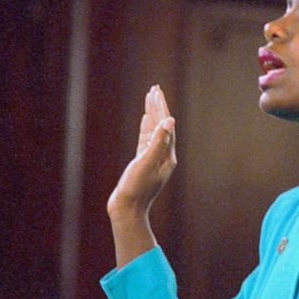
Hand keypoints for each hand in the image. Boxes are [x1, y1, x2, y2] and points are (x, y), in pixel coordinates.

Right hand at [107, 85, 176, 220]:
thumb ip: (158, 141)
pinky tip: (145, 119)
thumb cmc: (136, 189)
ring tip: (150, 98)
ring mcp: (154, 159)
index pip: (166, 125)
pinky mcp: (143, 162)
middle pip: (162, 125)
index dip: (161, 107)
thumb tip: (170, 121)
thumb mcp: (147, 163)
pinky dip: (147, 127)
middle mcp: (164, 156)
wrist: (127, 210)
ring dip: (152, 114)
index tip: (156, 91)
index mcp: (167, 155)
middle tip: (154, 88)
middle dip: (158, 106)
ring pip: (154, 130)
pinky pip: (147, 139)